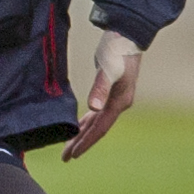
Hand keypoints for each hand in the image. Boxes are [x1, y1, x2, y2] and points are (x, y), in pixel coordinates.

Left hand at [62, 31, 141, 161]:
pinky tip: (78, 127)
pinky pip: (96, 113)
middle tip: (66, 158)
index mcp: (119, 102)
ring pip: (96, 122)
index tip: (74, 155)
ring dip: (82, 134)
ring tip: (69, 147)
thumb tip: (93, 108)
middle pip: (97, 129)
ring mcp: (114, 98)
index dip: (87, 142)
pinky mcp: (108, 91)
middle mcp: (118, 103)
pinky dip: (86, 121)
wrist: (127, 34)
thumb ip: (100, 88)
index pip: (100, 128)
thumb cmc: (117, 51)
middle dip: (81, 143)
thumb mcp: (107, 68)